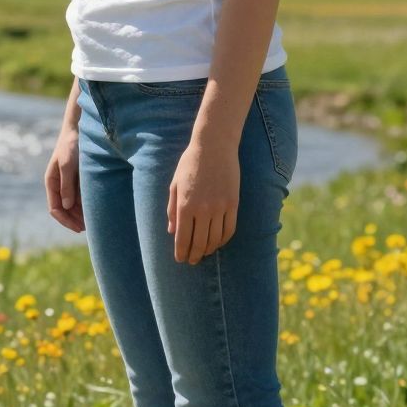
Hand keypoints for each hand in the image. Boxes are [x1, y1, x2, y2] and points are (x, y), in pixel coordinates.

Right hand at [45, 126, 84, 232]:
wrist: (80, 129)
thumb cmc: (71, 144)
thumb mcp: (68, 164)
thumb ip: (67, 185)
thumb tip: (68, 206)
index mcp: (51, 182)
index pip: (55, 209)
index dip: (65, 220)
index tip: (78, 228)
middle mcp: (58, 184)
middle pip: (64, 210)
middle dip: (74, 220)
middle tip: (89, 229)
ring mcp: (68, 182)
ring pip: (73, 205)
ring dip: (81, 214)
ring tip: (94, 222)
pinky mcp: (78, 178)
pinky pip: (80, 197)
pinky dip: (86, 205)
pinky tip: (95, 209)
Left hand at [168, 133, 238, 262]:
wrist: (214, 146)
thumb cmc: (190, 164)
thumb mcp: (175, 185)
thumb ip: (172, 209)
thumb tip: (172, 231)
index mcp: (185, 205)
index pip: (183, 238)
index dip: (181, 252)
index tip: (180, 259)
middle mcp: (203, 209)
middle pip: (199, 243)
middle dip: (194, 255)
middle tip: (192, 260)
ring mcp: (220, 207)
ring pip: (215, 239)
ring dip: (208, 250)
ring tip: (204, 253)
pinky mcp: (233, 204)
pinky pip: (229, 229)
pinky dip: (223, 240)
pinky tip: (218, 242)